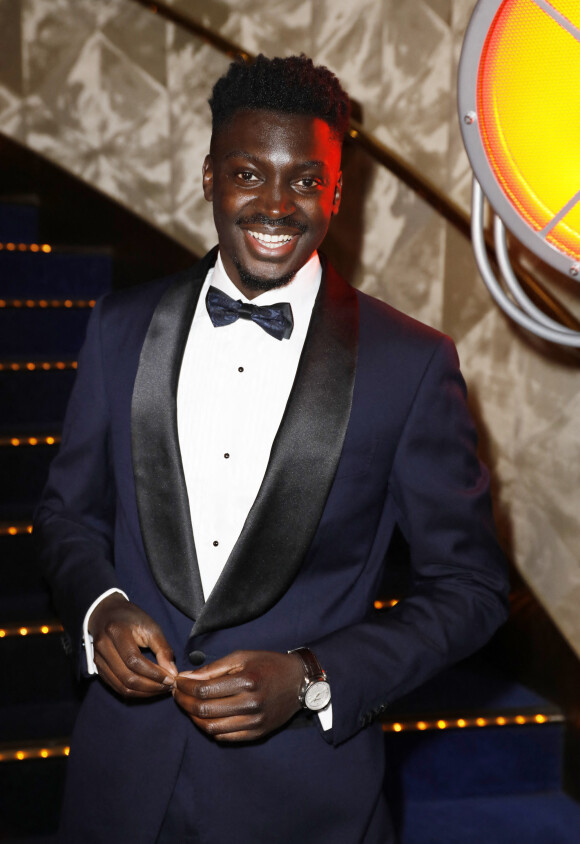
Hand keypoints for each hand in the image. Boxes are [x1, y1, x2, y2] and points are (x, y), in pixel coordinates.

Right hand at [89, 593, 177, 697]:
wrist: (106, 613)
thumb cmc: (131, 618)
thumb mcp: (151, 626)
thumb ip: (162, 648)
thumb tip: (172, 672)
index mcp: (116, 631)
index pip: (134, 660)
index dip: (153, 673)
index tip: (170, 678)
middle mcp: (103, 647)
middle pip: (127, 677)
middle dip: (150, 686)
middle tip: (167, 686)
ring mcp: (98, 660)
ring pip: (121, 686)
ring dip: (143, 693)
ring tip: (160, 689)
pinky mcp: (98, 668)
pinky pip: (116, 687)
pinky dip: (134, 692)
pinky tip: (147, 689)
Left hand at [173, 650, 303, 741]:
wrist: (299, 682)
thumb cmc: (268, 664)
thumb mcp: (241, 657)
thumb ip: (213, 669)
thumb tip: (186, 677)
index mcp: (246, 681)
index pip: (203, 690)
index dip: (184, 687)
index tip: (177, 682)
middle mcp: (250, 704)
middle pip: (204, 710)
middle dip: (184, 702)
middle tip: (177, 694)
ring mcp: (254, 721)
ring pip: (212, 728)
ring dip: (194, 718)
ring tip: (188, 706)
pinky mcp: (257, 733)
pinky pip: (225, 737)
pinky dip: (210, 729)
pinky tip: (205, 717)